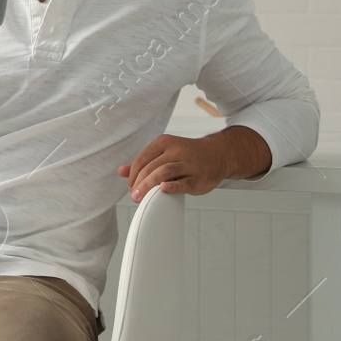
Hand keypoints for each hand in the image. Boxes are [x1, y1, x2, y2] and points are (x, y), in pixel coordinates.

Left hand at [117, 127, 270, 201]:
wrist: (218, 154)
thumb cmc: (188, 156)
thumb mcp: (164, 153)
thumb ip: (144, 162)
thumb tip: (121, 171)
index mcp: (165, 143)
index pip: (142, 159)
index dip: (133, 175)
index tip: (130, 187)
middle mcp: (176, 150)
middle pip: (151, 167)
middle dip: (139, 183)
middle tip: (134, 196)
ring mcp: (189, 163)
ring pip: (164, 172)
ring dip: (149, 186)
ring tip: (140, 197)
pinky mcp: (198, 177)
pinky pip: (184, 182)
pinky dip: (172, 186)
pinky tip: (163, 189)